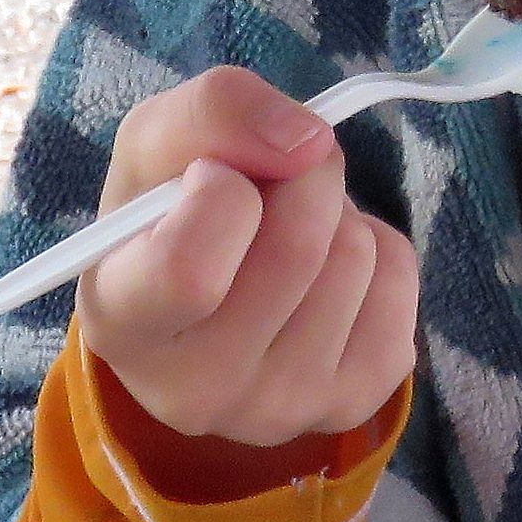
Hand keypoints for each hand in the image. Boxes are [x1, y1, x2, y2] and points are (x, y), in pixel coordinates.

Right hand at [79, 67, 418, 453]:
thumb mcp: (157, 143)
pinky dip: (375, 243)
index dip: (220, 193)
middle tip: (270, 180)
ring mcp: (279, 409)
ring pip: (354, 256)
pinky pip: (398, 278)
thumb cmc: (165, 215)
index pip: (188, 273)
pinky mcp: (352, 401)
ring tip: (289, 229)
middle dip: (299, 176)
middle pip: (297, 248)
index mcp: (122, 324)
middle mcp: (194, 390)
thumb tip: (309, 142)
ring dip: (336, 211)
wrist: (198, 299)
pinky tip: (326, 267)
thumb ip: (214, 111)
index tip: (211, 174)